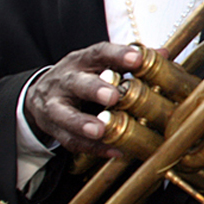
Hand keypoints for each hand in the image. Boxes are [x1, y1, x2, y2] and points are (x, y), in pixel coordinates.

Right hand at [24, 43, 142, 155]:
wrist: (39, 94)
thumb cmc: (81, 75)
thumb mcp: (100, 63)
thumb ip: (130, 60)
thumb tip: (164, 54)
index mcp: (84, 60)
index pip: (100, 52)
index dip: (118, 55)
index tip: (137, 59)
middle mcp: (67, 79)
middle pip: (78, 82)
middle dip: (95, 89)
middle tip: (113, 97)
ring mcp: (55, 104)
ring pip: (65, 113)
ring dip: (83, 123)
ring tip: (100, 130)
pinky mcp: (53, 127)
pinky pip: (70, 140)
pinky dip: (91, 148)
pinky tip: (112, 150)